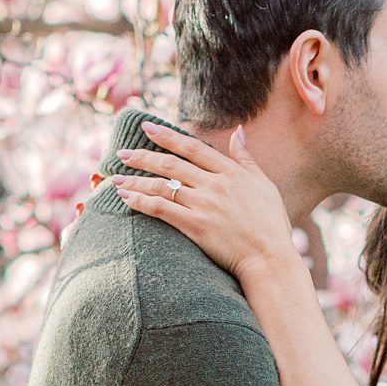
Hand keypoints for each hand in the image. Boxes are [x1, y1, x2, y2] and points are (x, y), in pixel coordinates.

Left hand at [112, 122, 297, 283]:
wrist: (269, 257)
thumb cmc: (271, 223)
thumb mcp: (264, 184)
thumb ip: (247, 158)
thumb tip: (238, 131)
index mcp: (230, 172)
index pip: (192, 148)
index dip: (167, 136)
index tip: (147, 128)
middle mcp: (214, 184)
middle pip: (171, 164)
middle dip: (143, 157)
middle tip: (122, 154)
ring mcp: (203, 205)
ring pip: (162, 186)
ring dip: (136, 180)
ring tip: (116, 178)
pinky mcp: (195, 226)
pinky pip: (161, 209)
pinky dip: (141, 201)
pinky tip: (126, 197)